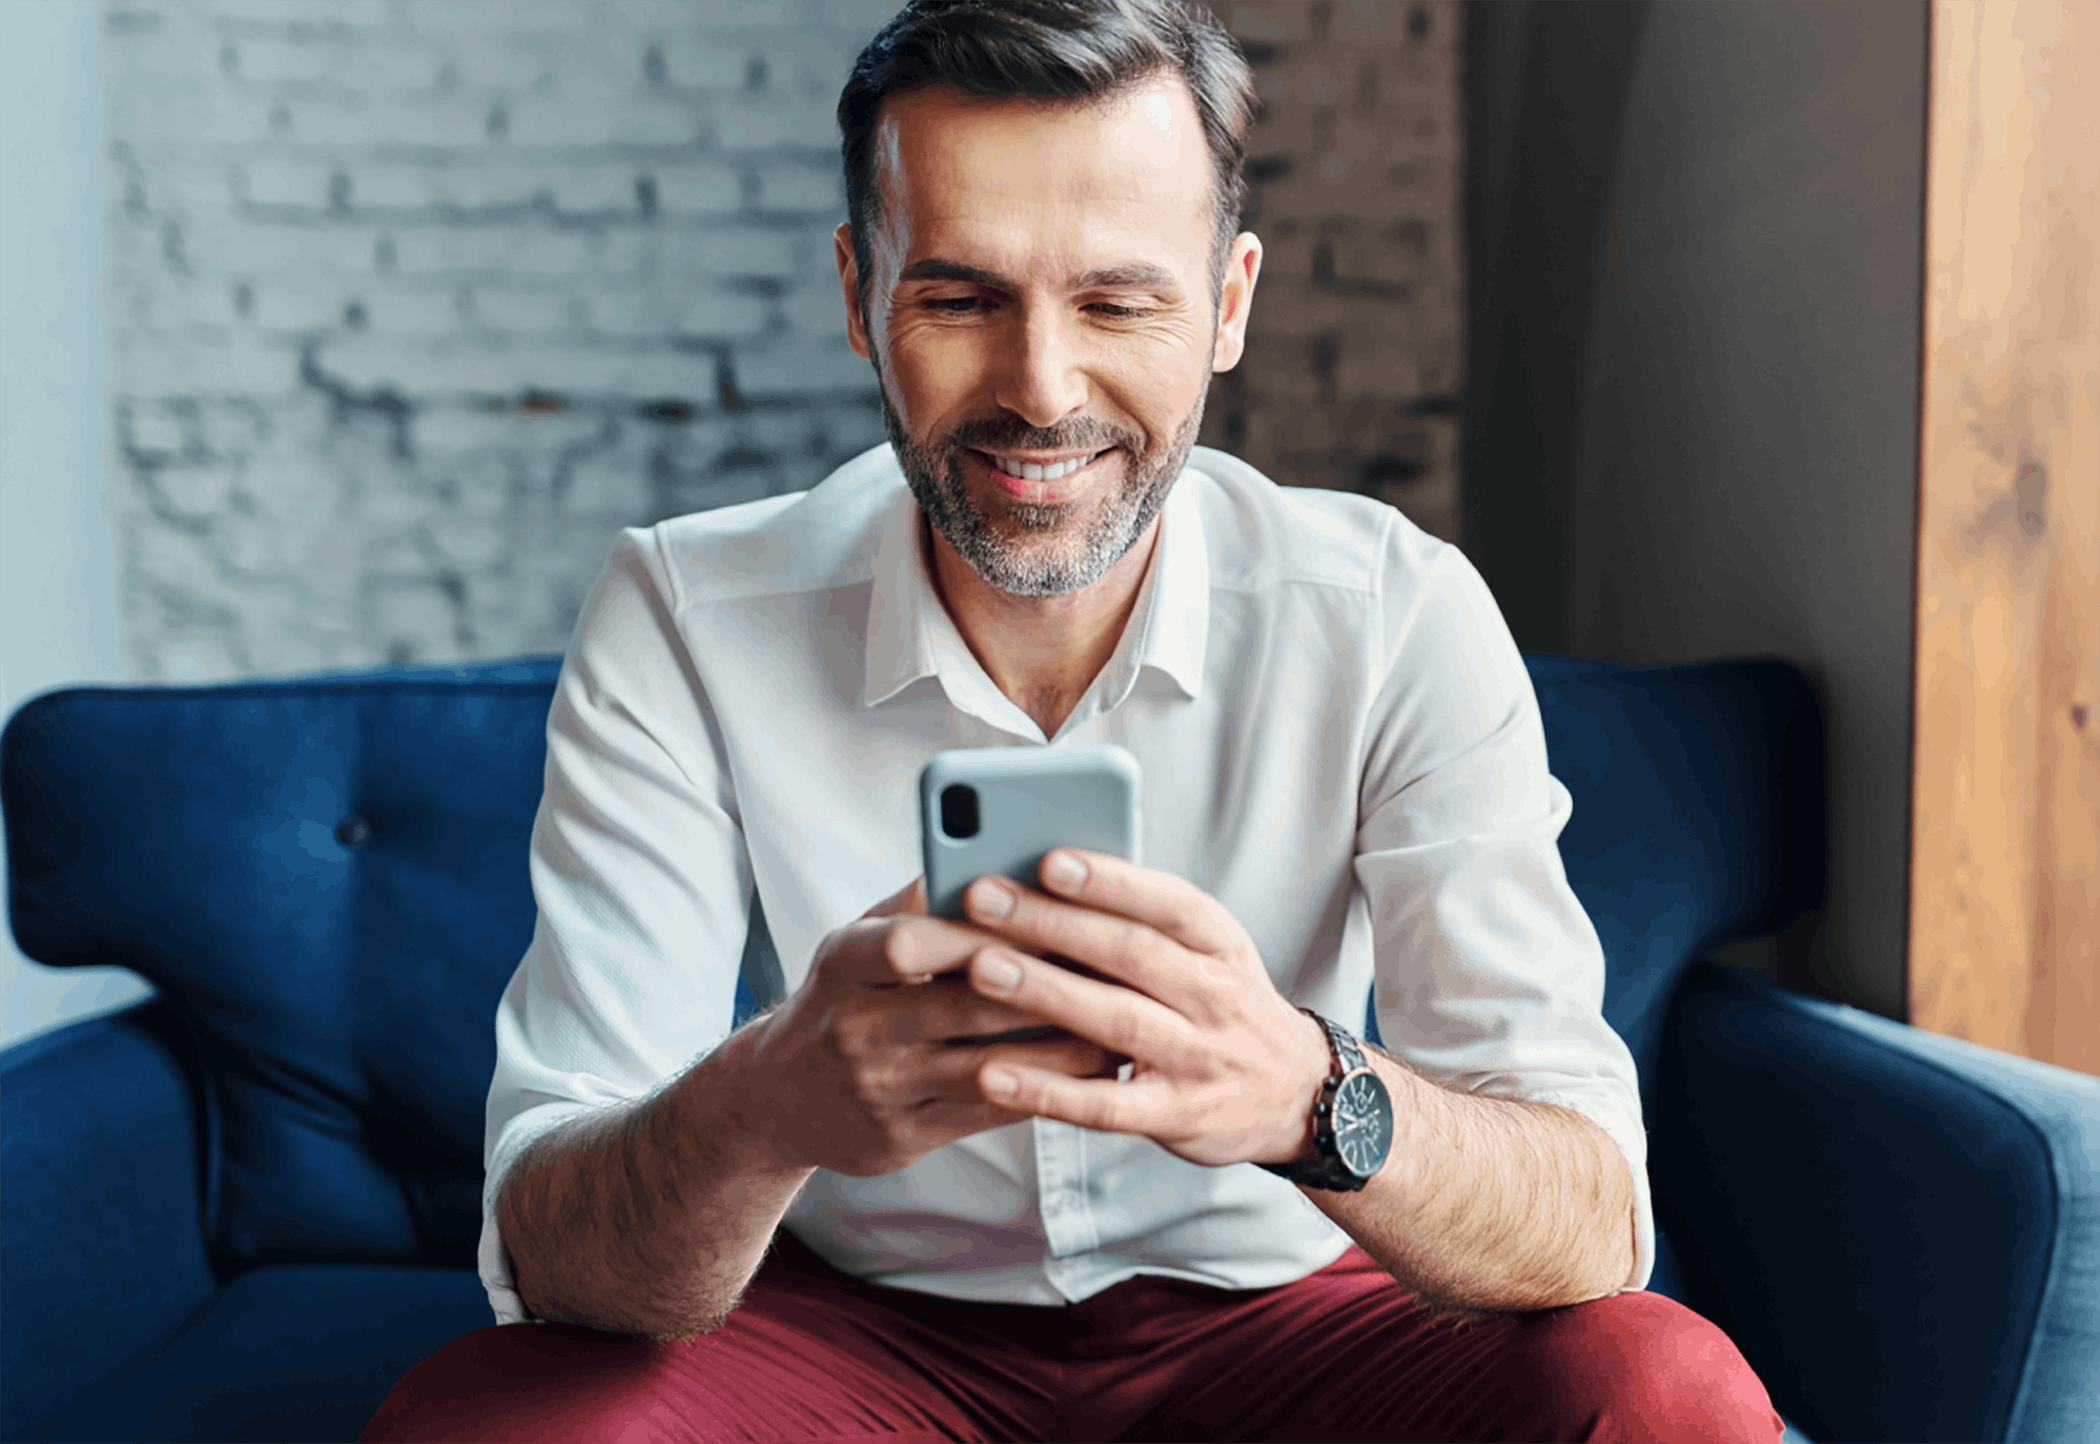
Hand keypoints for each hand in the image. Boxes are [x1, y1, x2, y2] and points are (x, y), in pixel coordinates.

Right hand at [749, 876, 1128, 1177]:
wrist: (780, 1097)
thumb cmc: (843, 998)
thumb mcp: (856, 942)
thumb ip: (919, 902)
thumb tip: (995, 848)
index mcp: (844, 965)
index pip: (909, 943)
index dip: (978, 931)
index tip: (1047, 913)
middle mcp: (855, 1028)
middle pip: (964, 1006)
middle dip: (1046, 985)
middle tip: (1115, 968)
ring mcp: (880, 1088)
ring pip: (989, 1067)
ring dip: (1062, 1047)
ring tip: (1121, 1022)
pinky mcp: (904, 1136)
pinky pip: (990, 1113)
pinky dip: (1047, 1091)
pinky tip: (1090, 1072)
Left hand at [942, 850, 1333, 1169]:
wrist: (1297, 1093)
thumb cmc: (1226, 1006)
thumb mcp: (1210, 951)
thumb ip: (1144, 919)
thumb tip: (1050, 870)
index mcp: (1219, 943)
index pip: (1168, 903)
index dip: (1111, 882)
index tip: (1050, 859)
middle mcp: (1215, 996)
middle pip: (1130, 953)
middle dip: (1053, 922)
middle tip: (983, 898)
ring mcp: (1198, 1058)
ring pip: (1116, 1021)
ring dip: (1046, 992)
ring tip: (982, 969)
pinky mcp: (1175, 1115)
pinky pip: (1105, 1105)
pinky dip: (1048, 1091)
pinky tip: (994, 1075)